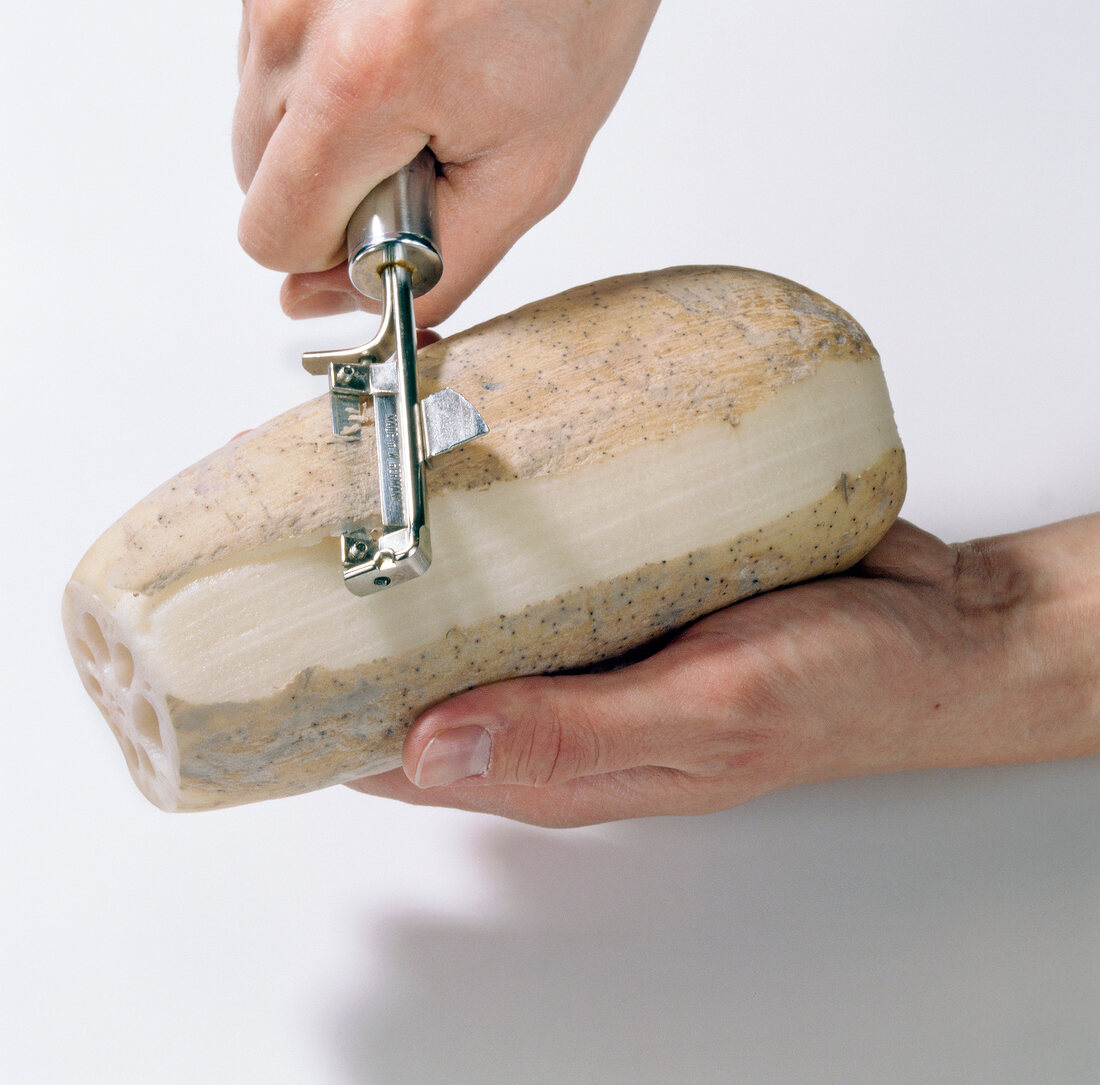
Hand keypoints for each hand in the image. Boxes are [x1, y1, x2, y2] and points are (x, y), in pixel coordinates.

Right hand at [234, 0, 659, 324]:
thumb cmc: (571, 9)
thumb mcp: (529, 173)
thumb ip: (436, 263)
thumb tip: (326, 303)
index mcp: (360, 82)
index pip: (275, 235)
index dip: (340, 248)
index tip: (403, 210)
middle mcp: (291, 17)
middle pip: (258, 180)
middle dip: (338, 185)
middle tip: (427, 136)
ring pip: (262, 121)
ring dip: (334, 126)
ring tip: (419, 79)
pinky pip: (272, 61)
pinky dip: (329, 74)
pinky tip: (396, 45)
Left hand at [349, 516, 1099, 825]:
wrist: (932, 621)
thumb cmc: (839, 686)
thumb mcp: (712, 714)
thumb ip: (577, 737)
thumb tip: (427, 752)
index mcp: (560, 752)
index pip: (398, 748)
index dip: (318, 705)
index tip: (257, 643)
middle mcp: (557, 689)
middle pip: (418, 657)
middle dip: (352, 601)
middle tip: (298, 519)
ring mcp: (585, 622)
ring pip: (471, 584)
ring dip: (419, 537)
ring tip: (368, 460)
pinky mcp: (622, 565)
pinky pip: (538, 532)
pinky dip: (500, 496)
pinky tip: (481, 443)